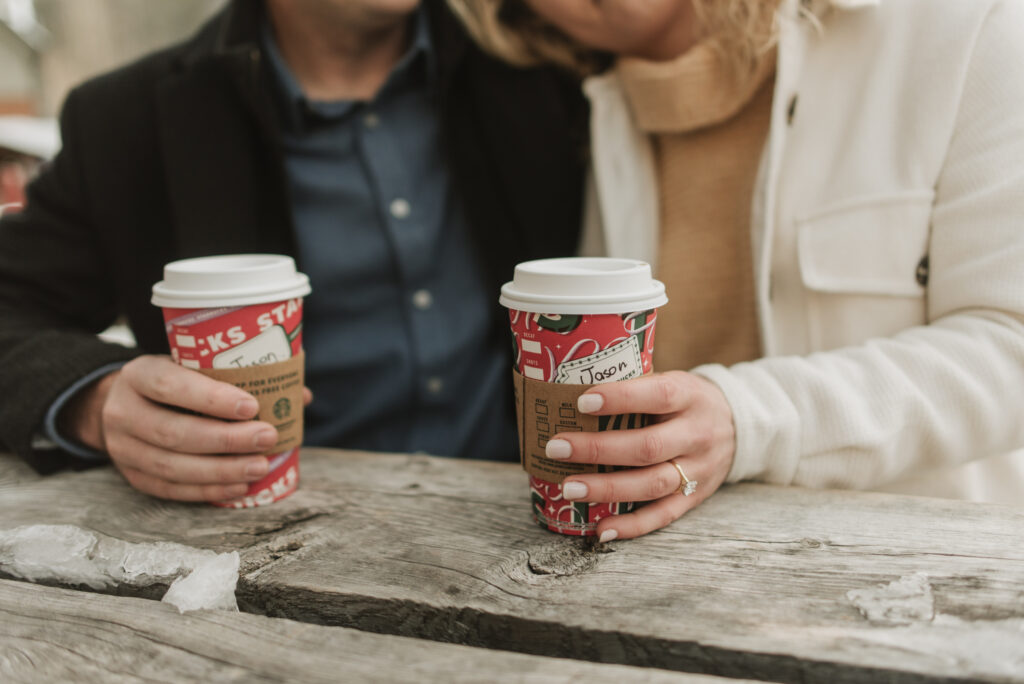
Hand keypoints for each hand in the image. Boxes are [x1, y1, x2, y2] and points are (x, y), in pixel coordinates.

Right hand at [59, 355, 311, 501]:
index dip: (210, 398)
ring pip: (172, 466)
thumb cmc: (174, 382)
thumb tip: (299, 394)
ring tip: (260, 466)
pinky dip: (208, 489)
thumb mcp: (192, 366)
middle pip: (174, 432)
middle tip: (268, 437)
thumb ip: (239, 375)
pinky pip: (170, 489)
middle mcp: (123, 411)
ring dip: (221, 470)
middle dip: (226, 440)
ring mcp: (123, 448)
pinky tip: (239, 485)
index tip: (251, 405)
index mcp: (138, 374)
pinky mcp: (131, 476)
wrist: (124, 403)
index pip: (170, 385)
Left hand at [544, 371, 735, 540]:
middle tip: (556, 448)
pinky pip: (662, 516)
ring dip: (607, 489)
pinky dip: (631, 526)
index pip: (657, 395)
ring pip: (652, 484)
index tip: (581, 401)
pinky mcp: (695, 497)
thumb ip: (635, 386)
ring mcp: (698, 470)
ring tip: (569, 488)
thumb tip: (570, 388)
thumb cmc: (686, 401)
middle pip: (647, 447)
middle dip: (598, 449)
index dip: (620, 399)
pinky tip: (600, 529)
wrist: (739, 426)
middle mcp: (697, 434)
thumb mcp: (673, 381)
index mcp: (689, 396)